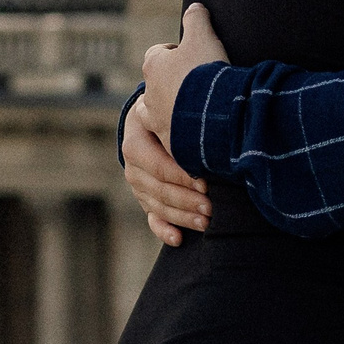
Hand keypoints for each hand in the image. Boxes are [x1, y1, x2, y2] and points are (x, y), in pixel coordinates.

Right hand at [121, 95, 210, 244]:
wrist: (155, 118)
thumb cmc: (171, 108)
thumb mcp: (169, 104)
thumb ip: (176, 112)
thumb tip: (195, 114)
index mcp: (136, 140)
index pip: (158, 165)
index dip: (183, 177)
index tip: (207, 184)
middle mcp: (132, 165)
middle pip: (158, 189)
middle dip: (186, 200)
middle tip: (211, 208)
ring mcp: (138, 183)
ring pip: (157, 206)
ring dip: (182, 217)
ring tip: (206, 222)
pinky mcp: (146, 197)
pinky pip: (152, 217)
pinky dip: (163, 230)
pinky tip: (178, 239)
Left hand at [140, 3, 227, 132]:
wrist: (213, 115)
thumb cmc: (205, 73)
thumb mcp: (204, 37)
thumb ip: (197, 19)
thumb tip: (195, 7)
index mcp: (154, 66)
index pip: (157, 54)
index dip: (173, 52)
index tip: (189, 54)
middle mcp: (149, 95)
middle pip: (154, 86)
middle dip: (169, 84)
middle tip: (192, 84)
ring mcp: (157, 121)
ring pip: (155, 114)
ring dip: (169, 110)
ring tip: (191, 110)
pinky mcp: (170, 142)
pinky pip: (172, 136)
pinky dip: (182, 131)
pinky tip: (199, 129)